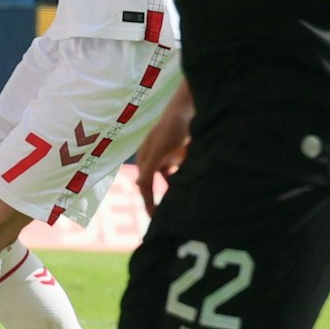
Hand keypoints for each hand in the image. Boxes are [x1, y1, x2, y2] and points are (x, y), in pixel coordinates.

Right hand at [135, 79, 193, 210]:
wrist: (189, 108)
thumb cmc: (172, 129)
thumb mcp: (159, 151)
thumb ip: (149, 169)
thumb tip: (138, 187)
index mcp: (145, 157)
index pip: (145, 186)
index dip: (148, 203)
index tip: (155, 220)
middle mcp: (153, 158)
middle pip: (153, 184)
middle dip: (158, 199)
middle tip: (166, 217)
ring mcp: (167, 155)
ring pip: (168, 179)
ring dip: (172, 190)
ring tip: (180, 205)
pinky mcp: (180, 153)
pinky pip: (179, 172)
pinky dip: (183, 180)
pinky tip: (191, 185)